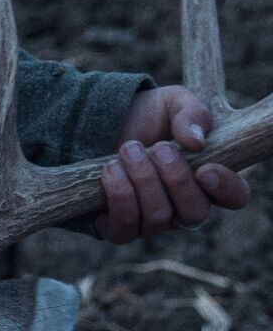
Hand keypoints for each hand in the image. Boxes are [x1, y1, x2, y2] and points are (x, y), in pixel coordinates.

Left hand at [96, 85, 250, 242]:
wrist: (97, 123)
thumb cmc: (146, 116)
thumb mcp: (172, 102)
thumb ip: (192, 113)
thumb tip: (196, 142)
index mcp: (208, 179)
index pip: (234, 197)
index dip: (226, 188)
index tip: (205, 169)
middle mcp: (183, 207)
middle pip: (195, 212)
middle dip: (176, 178)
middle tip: (158, 147)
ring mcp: (152, 221)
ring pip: (159, 218)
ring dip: (144, 180)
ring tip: (128, 150)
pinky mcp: (118, 227)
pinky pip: (125, 228)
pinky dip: (120, 196)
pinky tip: (111, 169)